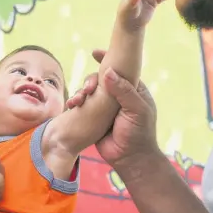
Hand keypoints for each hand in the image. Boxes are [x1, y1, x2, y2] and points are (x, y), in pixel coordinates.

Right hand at [67, 50, 159, 169]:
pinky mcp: (93, 117)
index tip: (95, 52)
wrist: (130, 159)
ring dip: (81, 92)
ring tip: (78, 100)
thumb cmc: (139, 134)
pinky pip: (82, 104)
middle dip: (90, 80)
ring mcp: (104, 106)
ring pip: (88, 91)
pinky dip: (76, 102)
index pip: (119, 70)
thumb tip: (108, 72)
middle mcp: (117, 95)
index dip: (107, 60)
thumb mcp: (136, 110)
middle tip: (88, 88)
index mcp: (132, 90)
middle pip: (100, 79)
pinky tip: (72, 105)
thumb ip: (124, 91)